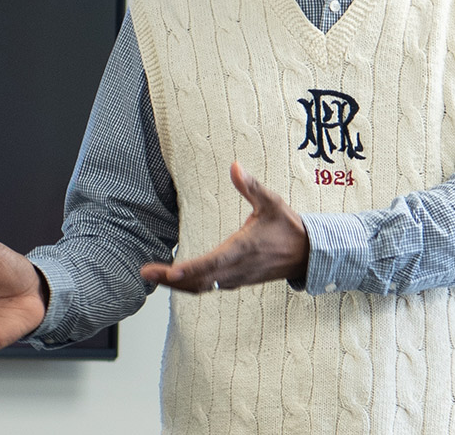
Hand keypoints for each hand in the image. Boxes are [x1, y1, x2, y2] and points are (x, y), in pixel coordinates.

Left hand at [140, 162, 310, 292]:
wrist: (308, 254)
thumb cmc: (288, 227)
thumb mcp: (272, 202)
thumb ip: (251, 186)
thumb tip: (235, 166)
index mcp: (244, 249)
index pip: (214, 262)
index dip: (192, 268)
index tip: (171, 271)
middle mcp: (238, 268)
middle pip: (200, 280)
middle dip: (171, 279)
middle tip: (146, 272)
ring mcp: (236, 278)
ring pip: (202, 287)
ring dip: (177, 284)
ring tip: (152, 275)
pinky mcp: (235, 282)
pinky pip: (208, 287)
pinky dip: (189, 285)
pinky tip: (174, 279)